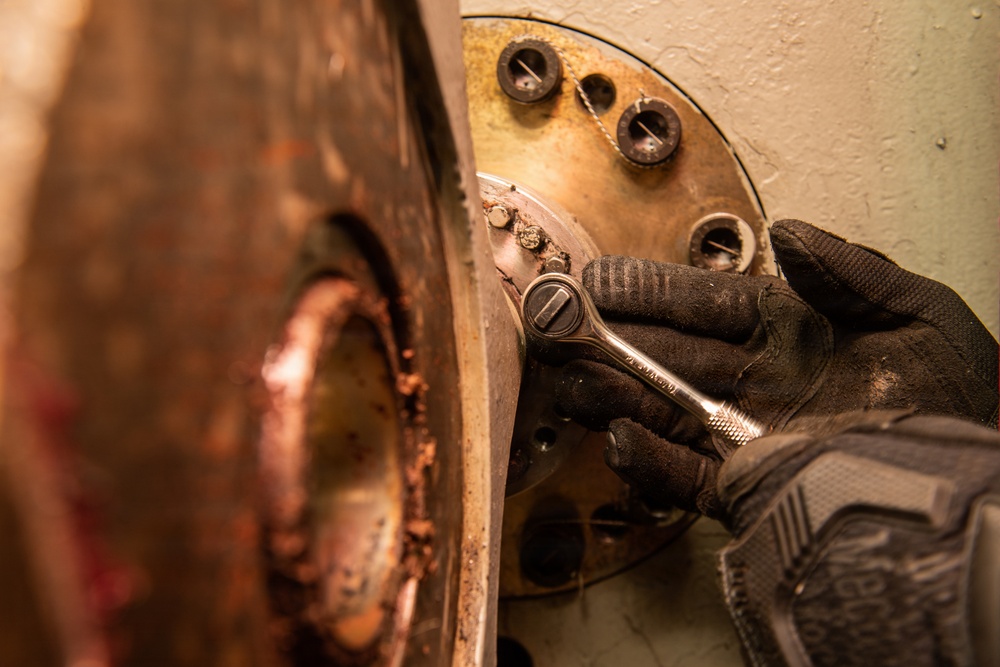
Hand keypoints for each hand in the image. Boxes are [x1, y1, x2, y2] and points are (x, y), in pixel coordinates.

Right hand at [554, 219, 998, 516]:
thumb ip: (849, 272)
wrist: (975, 475)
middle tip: (554, 322)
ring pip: (660, 411)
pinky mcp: (750, 488)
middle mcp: (755, 380)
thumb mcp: (918, 312)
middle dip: (605, 339)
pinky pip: (686, 477)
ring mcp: (747, 435)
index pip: (700, 304)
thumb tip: (789, 233)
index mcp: (787, 330)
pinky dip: (649, 460)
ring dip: (610, 394)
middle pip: (664, 356)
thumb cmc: (961, 394)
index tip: (597, 278)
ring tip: (568, 377)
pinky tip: (619, 436)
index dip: (647, 291)